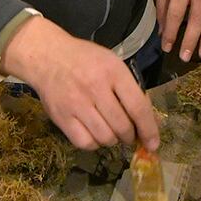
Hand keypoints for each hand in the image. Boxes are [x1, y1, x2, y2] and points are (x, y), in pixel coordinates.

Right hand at [0, 16, 160, 151]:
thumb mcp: (112, 64)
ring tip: (110, 132)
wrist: (47, 56)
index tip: (153, 144)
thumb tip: (149, 122)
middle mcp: (95, 88)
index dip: (149, 130)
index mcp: (113, 72)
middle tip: (128, 135)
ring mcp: (76, 104)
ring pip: (105, 138)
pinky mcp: (61, 117)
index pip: (138, 107)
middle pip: (122, 127)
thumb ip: (130, 90)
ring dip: (113, 140)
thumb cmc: (85, 60)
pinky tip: (94, 134)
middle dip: (130, 137)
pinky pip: (85, 143)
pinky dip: (94, 144)